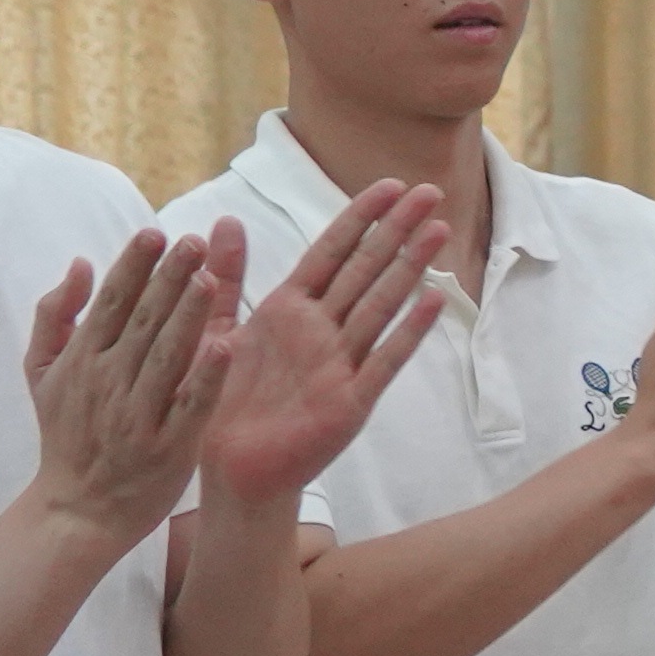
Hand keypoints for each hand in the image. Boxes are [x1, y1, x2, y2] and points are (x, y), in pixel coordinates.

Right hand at [25, 229, 243, 546]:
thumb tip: (79, 264)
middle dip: (168, 278)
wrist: (77, 510)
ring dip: (188, 317)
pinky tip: (225, 345)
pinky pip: (190, 405)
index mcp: (82, 359)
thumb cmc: (66, 433)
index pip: (112, 303)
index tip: (155, 232)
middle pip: (143, 321)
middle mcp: (108, 382)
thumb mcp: (41, 373)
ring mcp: (139, 415)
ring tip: (208, 279)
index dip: (133, 266)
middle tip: (193, 241)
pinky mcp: (169, 446)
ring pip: (167, 357)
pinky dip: (206, 377)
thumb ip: (55, 316)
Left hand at [202, 180, 448, 506]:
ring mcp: (339, 365)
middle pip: (365, 270)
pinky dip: (408, 332)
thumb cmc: (223, 404)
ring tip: (440, 232)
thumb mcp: (214, 329)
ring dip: (411, 268)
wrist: (229, 471)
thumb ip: (224, 276)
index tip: (391, 184)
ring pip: (380, 305)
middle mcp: (320, 332)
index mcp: (289, 311)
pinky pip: (383, 361)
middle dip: (398, 229)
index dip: (361, 217)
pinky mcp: (349, 402)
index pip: (332, 252)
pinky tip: (433, 302)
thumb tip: (223, 219)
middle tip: (433, 192)